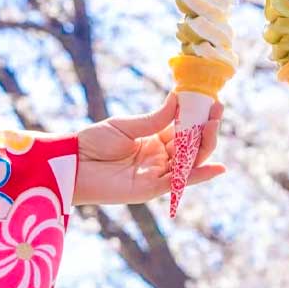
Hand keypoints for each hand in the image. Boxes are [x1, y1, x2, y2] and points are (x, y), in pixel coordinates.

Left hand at [75, 93, 224, 204]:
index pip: (184, 129)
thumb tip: (178, 99)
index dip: (198, 117)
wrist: (71, 164)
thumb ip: (154, 118)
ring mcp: (157, 173)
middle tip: (216, 110)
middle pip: (192, 145)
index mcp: (154, 140)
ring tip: (214, 123)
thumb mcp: (126, 125)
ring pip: (190, 161)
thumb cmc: (93, 142)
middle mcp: (160, 158)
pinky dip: (199, 176)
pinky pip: (180, 182)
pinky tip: (217, 167)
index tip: (211, 101)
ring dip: (205, 144)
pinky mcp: (151, 189)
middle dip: (207, 129)